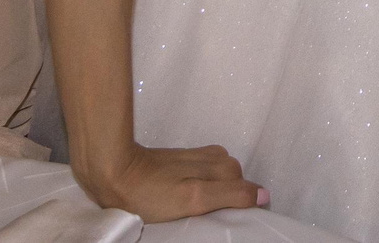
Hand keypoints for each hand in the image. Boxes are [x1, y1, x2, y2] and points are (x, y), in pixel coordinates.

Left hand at [76, 142, 263, 220]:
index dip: (239, 209)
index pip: (247, 193)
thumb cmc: (149, 193)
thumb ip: (230, 195)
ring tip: (195, 211)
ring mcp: (200, 156)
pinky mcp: (184, 157)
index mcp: (223, 168)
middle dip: (227, 201)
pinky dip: (202, 187)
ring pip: (220, 179)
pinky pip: (206, 174)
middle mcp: (217, 158)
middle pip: (235, 185)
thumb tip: (265, 196)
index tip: (221, 223)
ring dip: (214, 194)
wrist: (112, 170)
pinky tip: (187, 196)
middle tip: (205, 219)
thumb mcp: (193, 199)